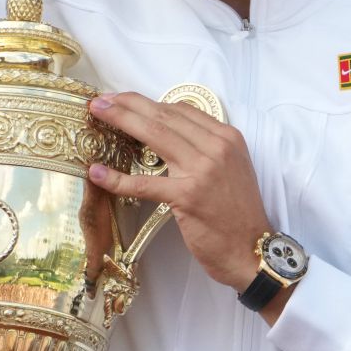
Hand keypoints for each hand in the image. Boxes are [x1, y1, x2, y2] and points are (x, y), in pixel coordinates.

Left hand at [88, 91, 269, 292]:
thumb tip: (167, 131)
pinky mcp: (188, 196)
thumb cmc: (237, 213)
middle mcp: (216, 147)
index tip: (124, 100)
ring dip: (121, 121)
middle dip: (128, 104)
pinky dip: (117, 178)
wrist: (253, 251)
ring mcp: (202, 170)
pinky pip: (144, 183)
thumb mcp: (230, 168)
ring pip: (154, 135)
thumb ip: (204, 147)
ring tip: (97, 114)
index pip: (180, 110)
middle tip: (101, 100)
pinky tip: (97, 172)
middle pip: (164, 116)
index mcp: (227, 137)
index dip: (148, 102)